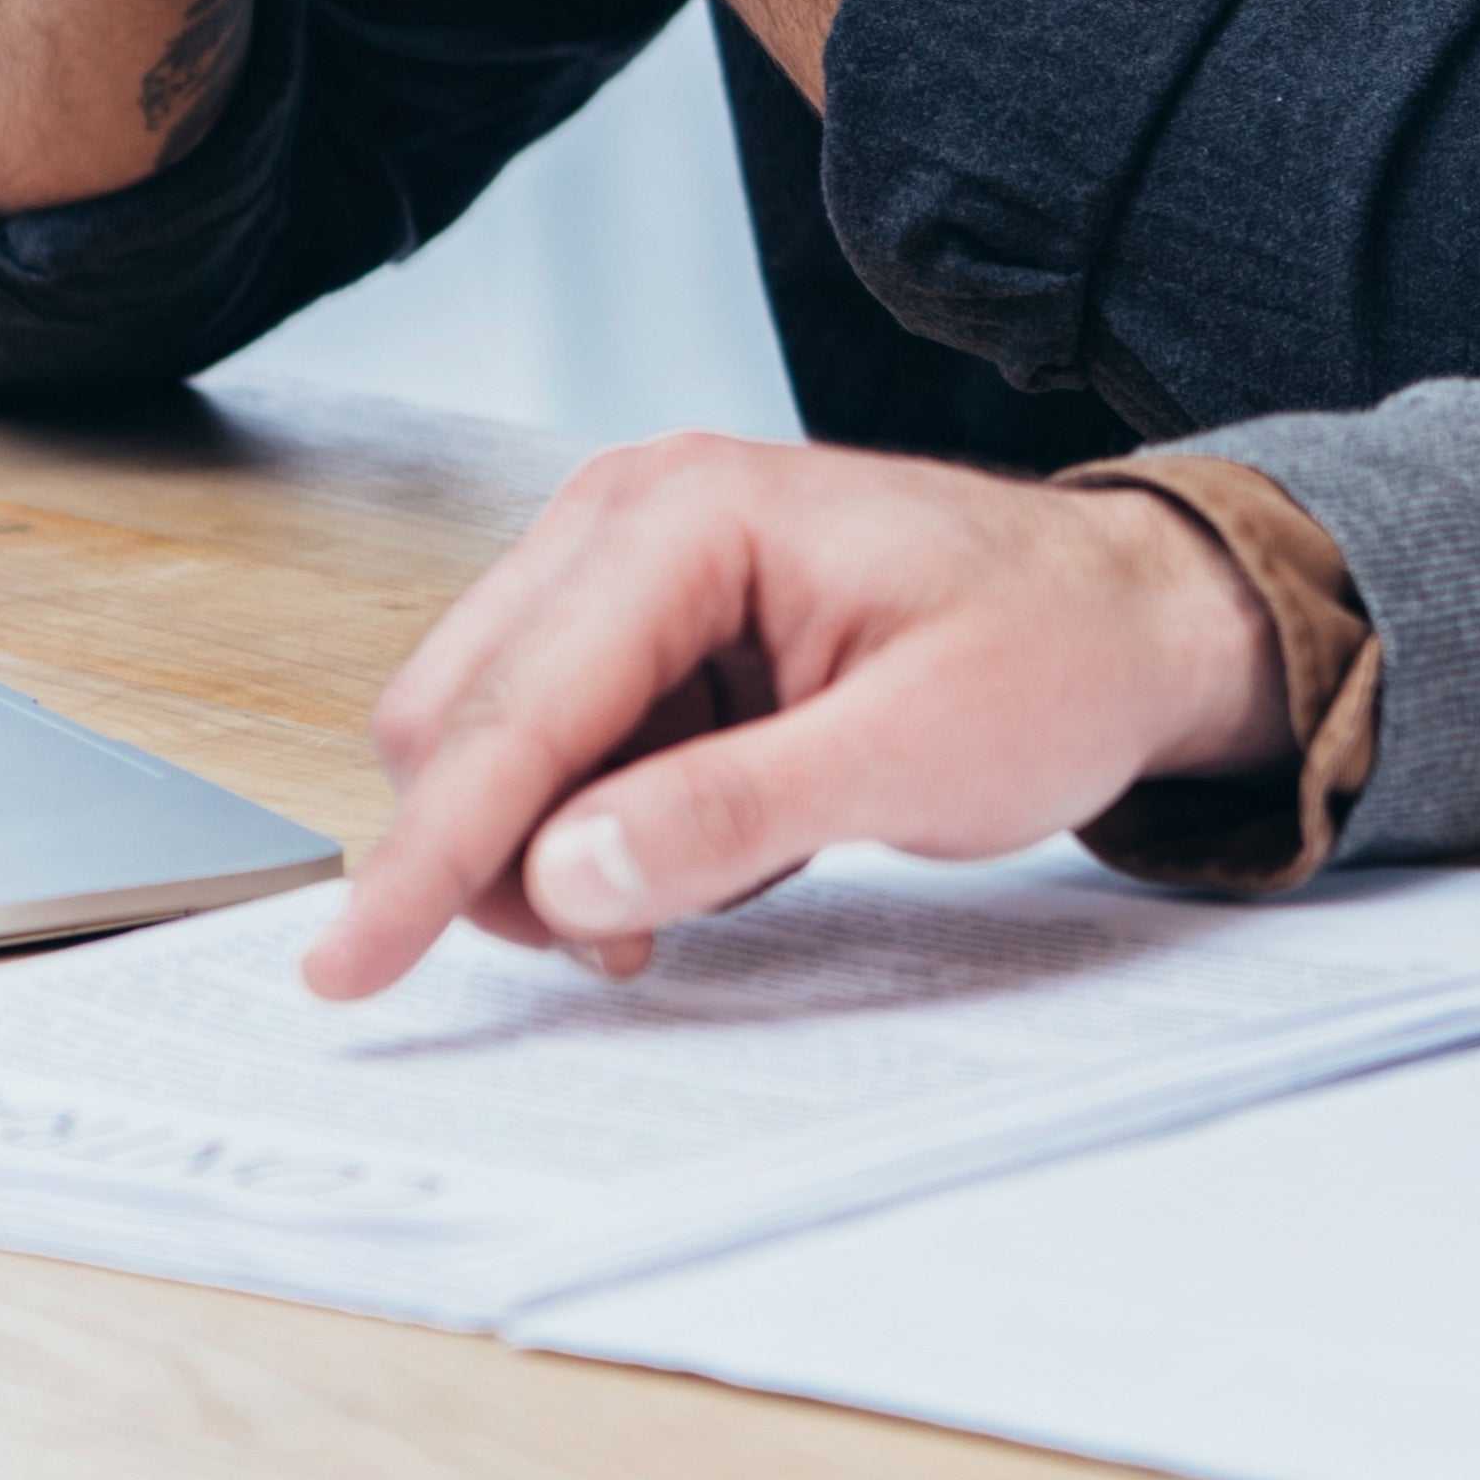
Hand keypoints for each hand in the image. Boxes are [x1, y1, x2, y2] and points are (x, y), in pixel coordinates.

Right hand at [299, 437, 1292, 1001]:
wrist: (1132, 622)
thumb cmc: (1055, 655)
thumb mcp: (920, 750)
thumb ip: (737, 811)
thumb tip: (568, 876)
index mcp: (693, 511)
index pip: (516, 706)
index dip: (430, 853)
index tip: (347, 968)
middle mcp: (633, 514)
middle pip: (464, 722)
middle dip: (511, 856)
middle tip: (646, 935)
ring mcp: (630, 568)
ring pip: (500, 754)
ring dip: (576, 848)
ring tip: (741, 861)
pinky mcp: (648, 629)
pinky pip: (562, 760)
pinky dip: (617, 827)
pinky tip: (737, 828)